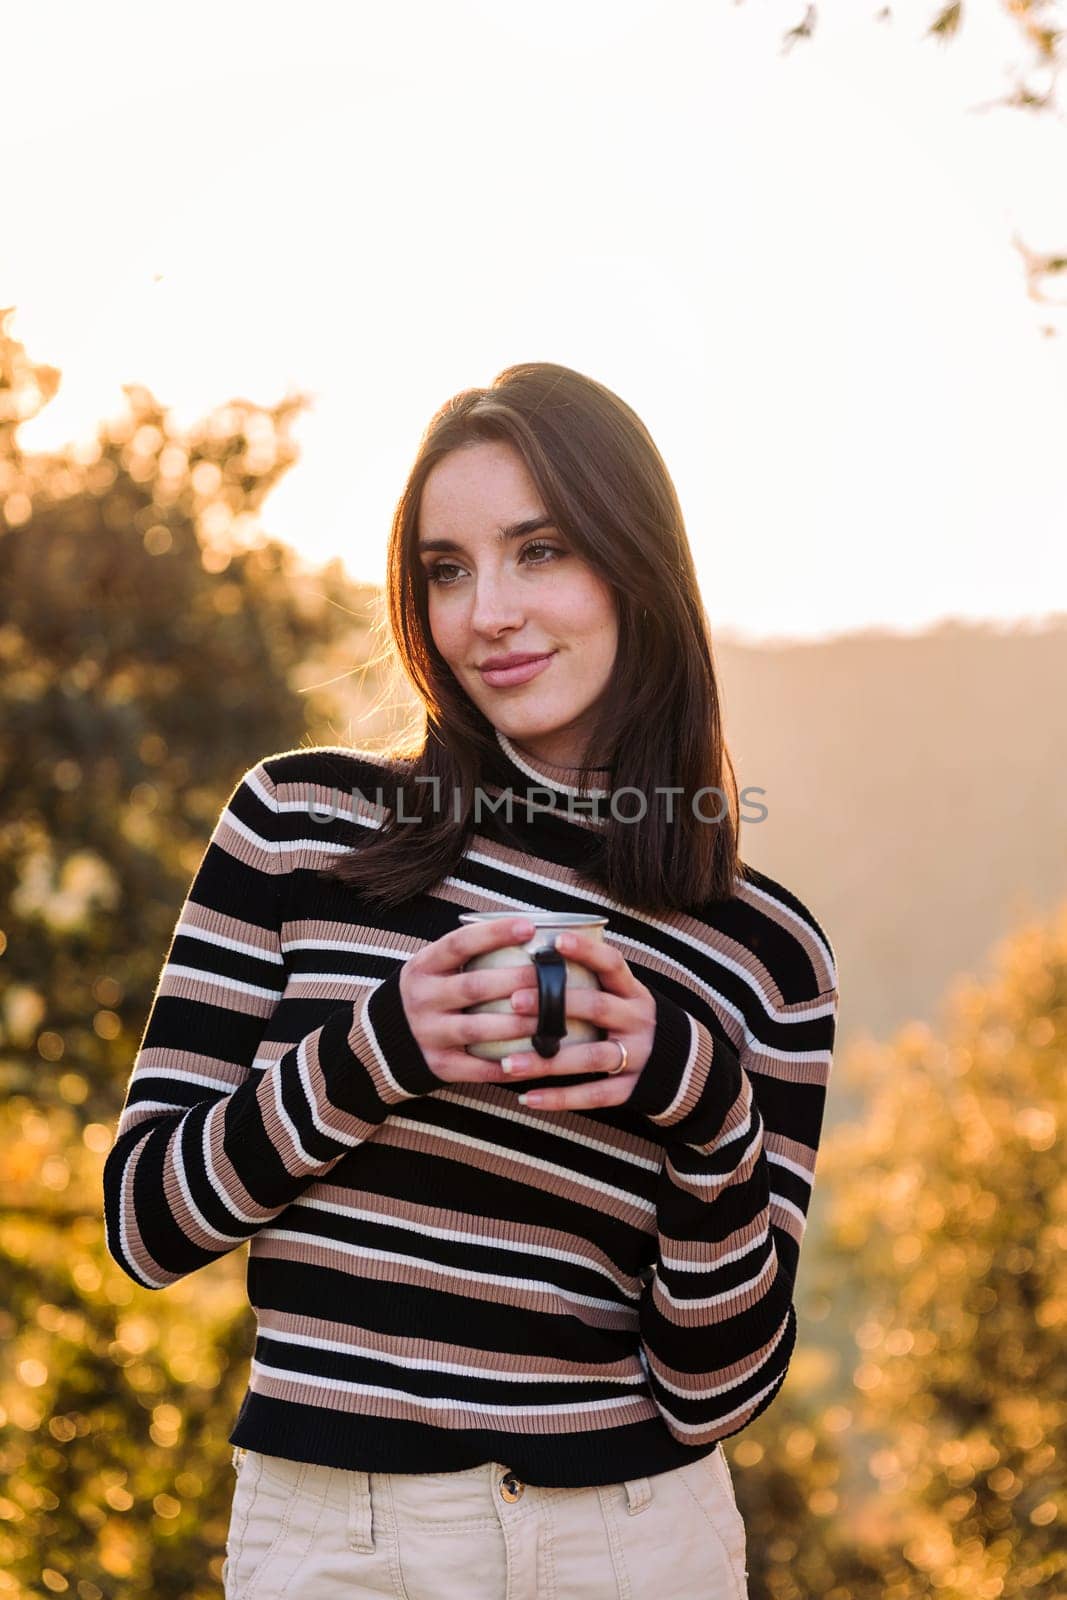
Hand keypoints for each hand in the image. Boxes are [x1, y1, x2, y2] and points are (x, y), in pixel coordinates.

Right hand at [398, 916, 551, 1083]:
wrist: (386, 1037)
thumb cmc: (431, 991)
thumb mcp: (436, 966)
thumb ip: (470, 953)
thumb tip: (530, 931)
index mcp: (423, 966)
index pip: (459, 943)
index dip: (494, 934)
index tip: (529, 927)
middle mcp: (422, 998)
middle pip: (473, 986)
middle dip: (516, 980)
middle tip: (551, 976)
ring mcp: (428, 1033)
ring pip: (477, 1028)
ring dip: (517, 1024)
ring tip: (552, 1018)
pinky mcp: (438, 1065)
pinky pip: (476, 1068)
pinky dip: (507, 1065)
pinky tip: (535, 1059)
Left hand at [500, 931, 655, 1110]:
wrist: (675, 1064)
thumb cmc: (626, 1020)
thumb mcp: (619, 995)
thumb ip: (587, 981)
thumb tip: (525, 959)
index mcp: (632, 991)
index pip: (612, 964)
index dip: (586, 952)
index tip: (555, 942)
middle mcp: (637, 1020)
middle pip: (597, 1007)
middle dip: (554, 1004)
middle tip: (514, 1002)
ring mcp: (637, 1056)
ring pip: (591, 1057)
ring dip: (548, 1061)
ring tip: (508, 1063)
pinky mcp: (630, 1089)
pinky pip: (594, 1095)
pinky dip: (559, 1098)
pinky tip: (526, 1097)